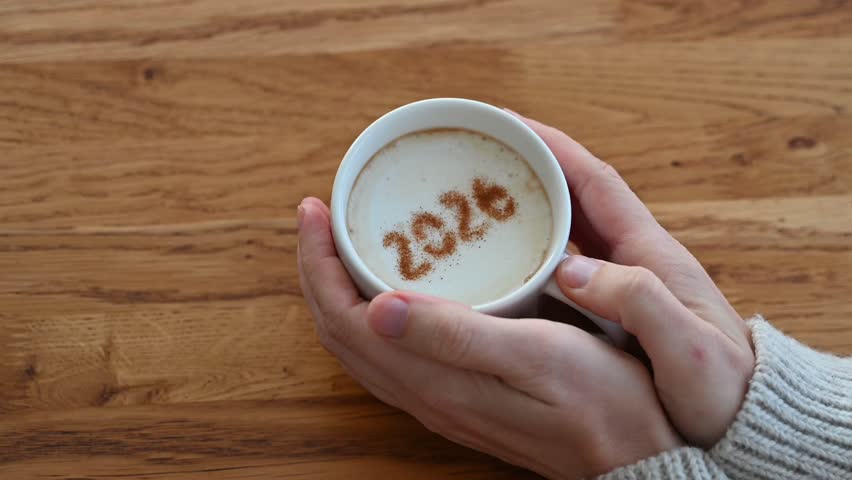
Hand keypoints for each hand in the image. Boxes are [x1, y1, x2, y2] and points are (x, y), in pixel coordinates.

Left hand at [297, 197, 681, 478]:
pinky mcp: (457, 398)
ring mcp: (438, 400)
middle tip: (320, 217)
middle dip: (318, 271)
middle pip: (340, 331)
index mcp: (435, 380)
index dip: (318, 263)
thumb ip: (455, 335)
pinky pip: (387, 354)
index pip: (344, 319)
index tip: (315, 210)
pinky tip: (388, 291)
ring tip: (341, 246)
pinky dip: (369, 314)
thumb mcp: (535, 356)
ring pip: (359, 346)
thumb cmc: (600, 402)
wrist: (634, 458)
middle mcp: (424, 394)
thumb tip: (378, 306)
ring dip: (338, 292)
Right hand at [509, 111, 754, 446]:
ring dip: (523, 209)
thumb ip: (639, 302)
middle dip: (528, 169)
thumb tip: (572, 271)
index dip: (554, 147)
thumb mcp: (687, 347)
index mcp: (650, 253)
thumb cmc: (720, 387)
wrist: (739, 423)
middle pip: (572, 196)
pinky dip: (528, 253)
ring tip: (474, 202)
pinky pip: (557, 266)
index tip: (512, 123)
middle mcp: (632, 258)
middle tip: (480, 158)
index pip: (595, 182)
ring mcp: (619, 282)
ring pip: (561, 230)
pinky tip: (498, 262)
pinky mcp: (607, 310)